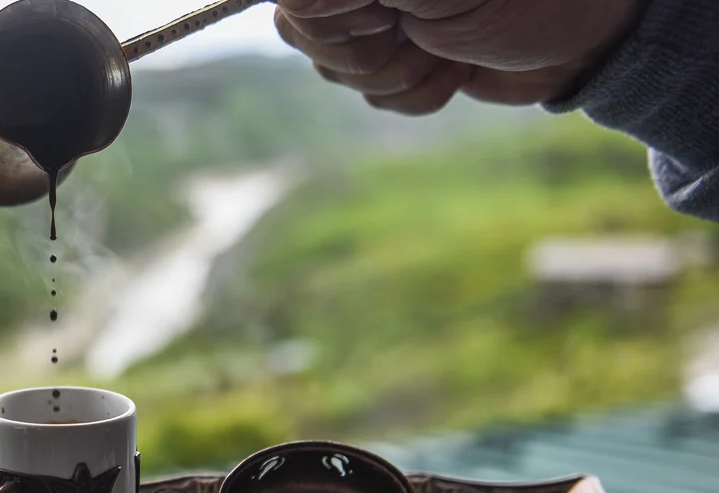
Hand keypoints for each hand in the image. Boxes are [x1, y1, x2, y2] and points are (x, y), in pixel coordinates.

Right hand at [274, 0, 647, 113]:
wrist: (585, 37)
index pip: (295, 0)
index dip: (333, 22)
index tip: (392, 17)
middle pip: (300, 30)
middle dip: (366, 53)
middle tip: (426, 34)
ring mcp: (375, 9)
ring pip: (332, 67)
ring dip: (395, 76)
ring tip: (448, 49)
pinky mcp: (395, 48)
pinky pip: (366, 91)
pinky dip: (411, 93)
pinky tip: (452, 68)